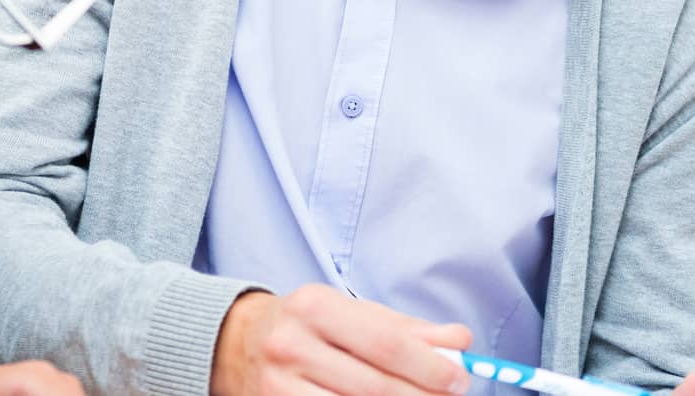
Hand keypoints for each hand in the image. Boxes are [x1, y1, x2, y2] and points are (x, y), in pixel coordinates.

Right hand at [210, 287, 472, 395]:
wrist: (235, 341)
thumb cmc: (306, 326)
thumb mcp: (351, 312)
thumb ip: (405, 327)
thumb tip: (460, 341)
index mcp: (315, 307)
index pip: (384, 343)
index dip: (429, 366)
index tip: (460, 379)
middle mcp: (292, 345)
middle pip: (375, 386)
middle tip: (450, 395)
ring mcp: (279, 386)